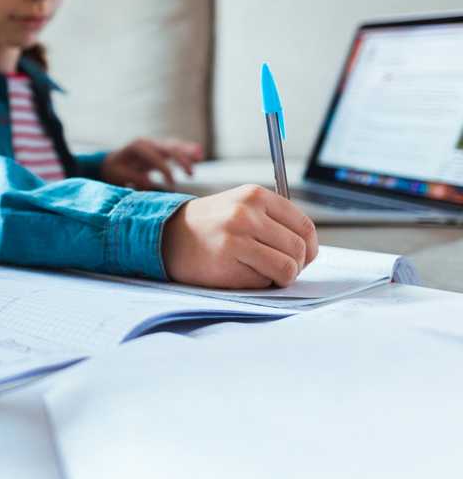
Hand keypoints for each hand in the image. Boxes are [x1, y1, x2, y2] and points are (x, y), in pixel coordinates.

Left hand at [102, 137, 203, 189]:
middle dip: (180, 159)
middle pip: (167, 148)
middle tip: (191, 174)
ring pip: (174, 145)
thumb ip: (132, 178)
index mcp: (136, 147)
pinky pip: (176, 148)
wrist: (114, 161)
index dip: (164, 168)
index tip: (172, 183)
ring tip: (199, 157)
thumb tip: (148, 183)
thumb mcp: (118, 175)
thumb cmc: (115, 170)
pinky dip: (187, 150)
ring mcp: (155, 144)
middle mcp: (147, 143)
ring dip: (187, 151)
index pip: (153, 156)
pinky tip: (199, 153)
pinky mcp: (161, 149)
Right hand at [161, 185, 318, 288]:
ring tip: (264, 272)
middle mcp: (246, 213)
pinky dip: (260, 283)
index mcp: (255, 195)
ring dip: (281, 277)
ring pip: (287, 267)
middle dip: (295, 265)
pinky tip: (242, 272)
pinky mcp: (227, 262)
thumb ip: (273, 219)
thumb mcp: (241, 205)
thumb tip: (309, 247)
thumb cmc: (210, 225)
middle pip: (299, 249)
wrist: (168, 235)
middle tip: (280, 269)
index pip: (305, 226)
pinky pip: (264, 281)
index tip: (303, 257)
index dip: (310, 247)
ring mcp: (236, 237)